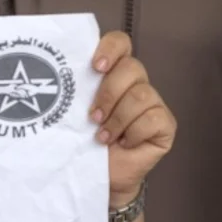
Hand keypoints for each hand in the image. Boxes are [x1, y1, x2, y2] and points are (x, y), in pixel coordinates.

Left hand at [89, 31, 175, 207]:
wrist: (101, 177)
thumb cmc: (85, 143)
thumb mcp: (75, 113)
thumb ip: (76, 91)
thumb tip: (56, 75)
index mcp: (113, 73)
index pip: (121, 43)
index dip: (110, 49)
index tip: (95, 67)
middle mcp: (136, 83)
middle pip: (133, 68)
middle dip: (108, 94)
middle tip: (93, 117)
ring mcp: (154, 102)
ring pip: (142, 95)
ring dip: (118, 119)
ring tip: (103, 136)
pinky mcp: (165, 124)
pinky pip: (153, 118)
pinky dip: (134, 133)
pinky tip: (125, 144)